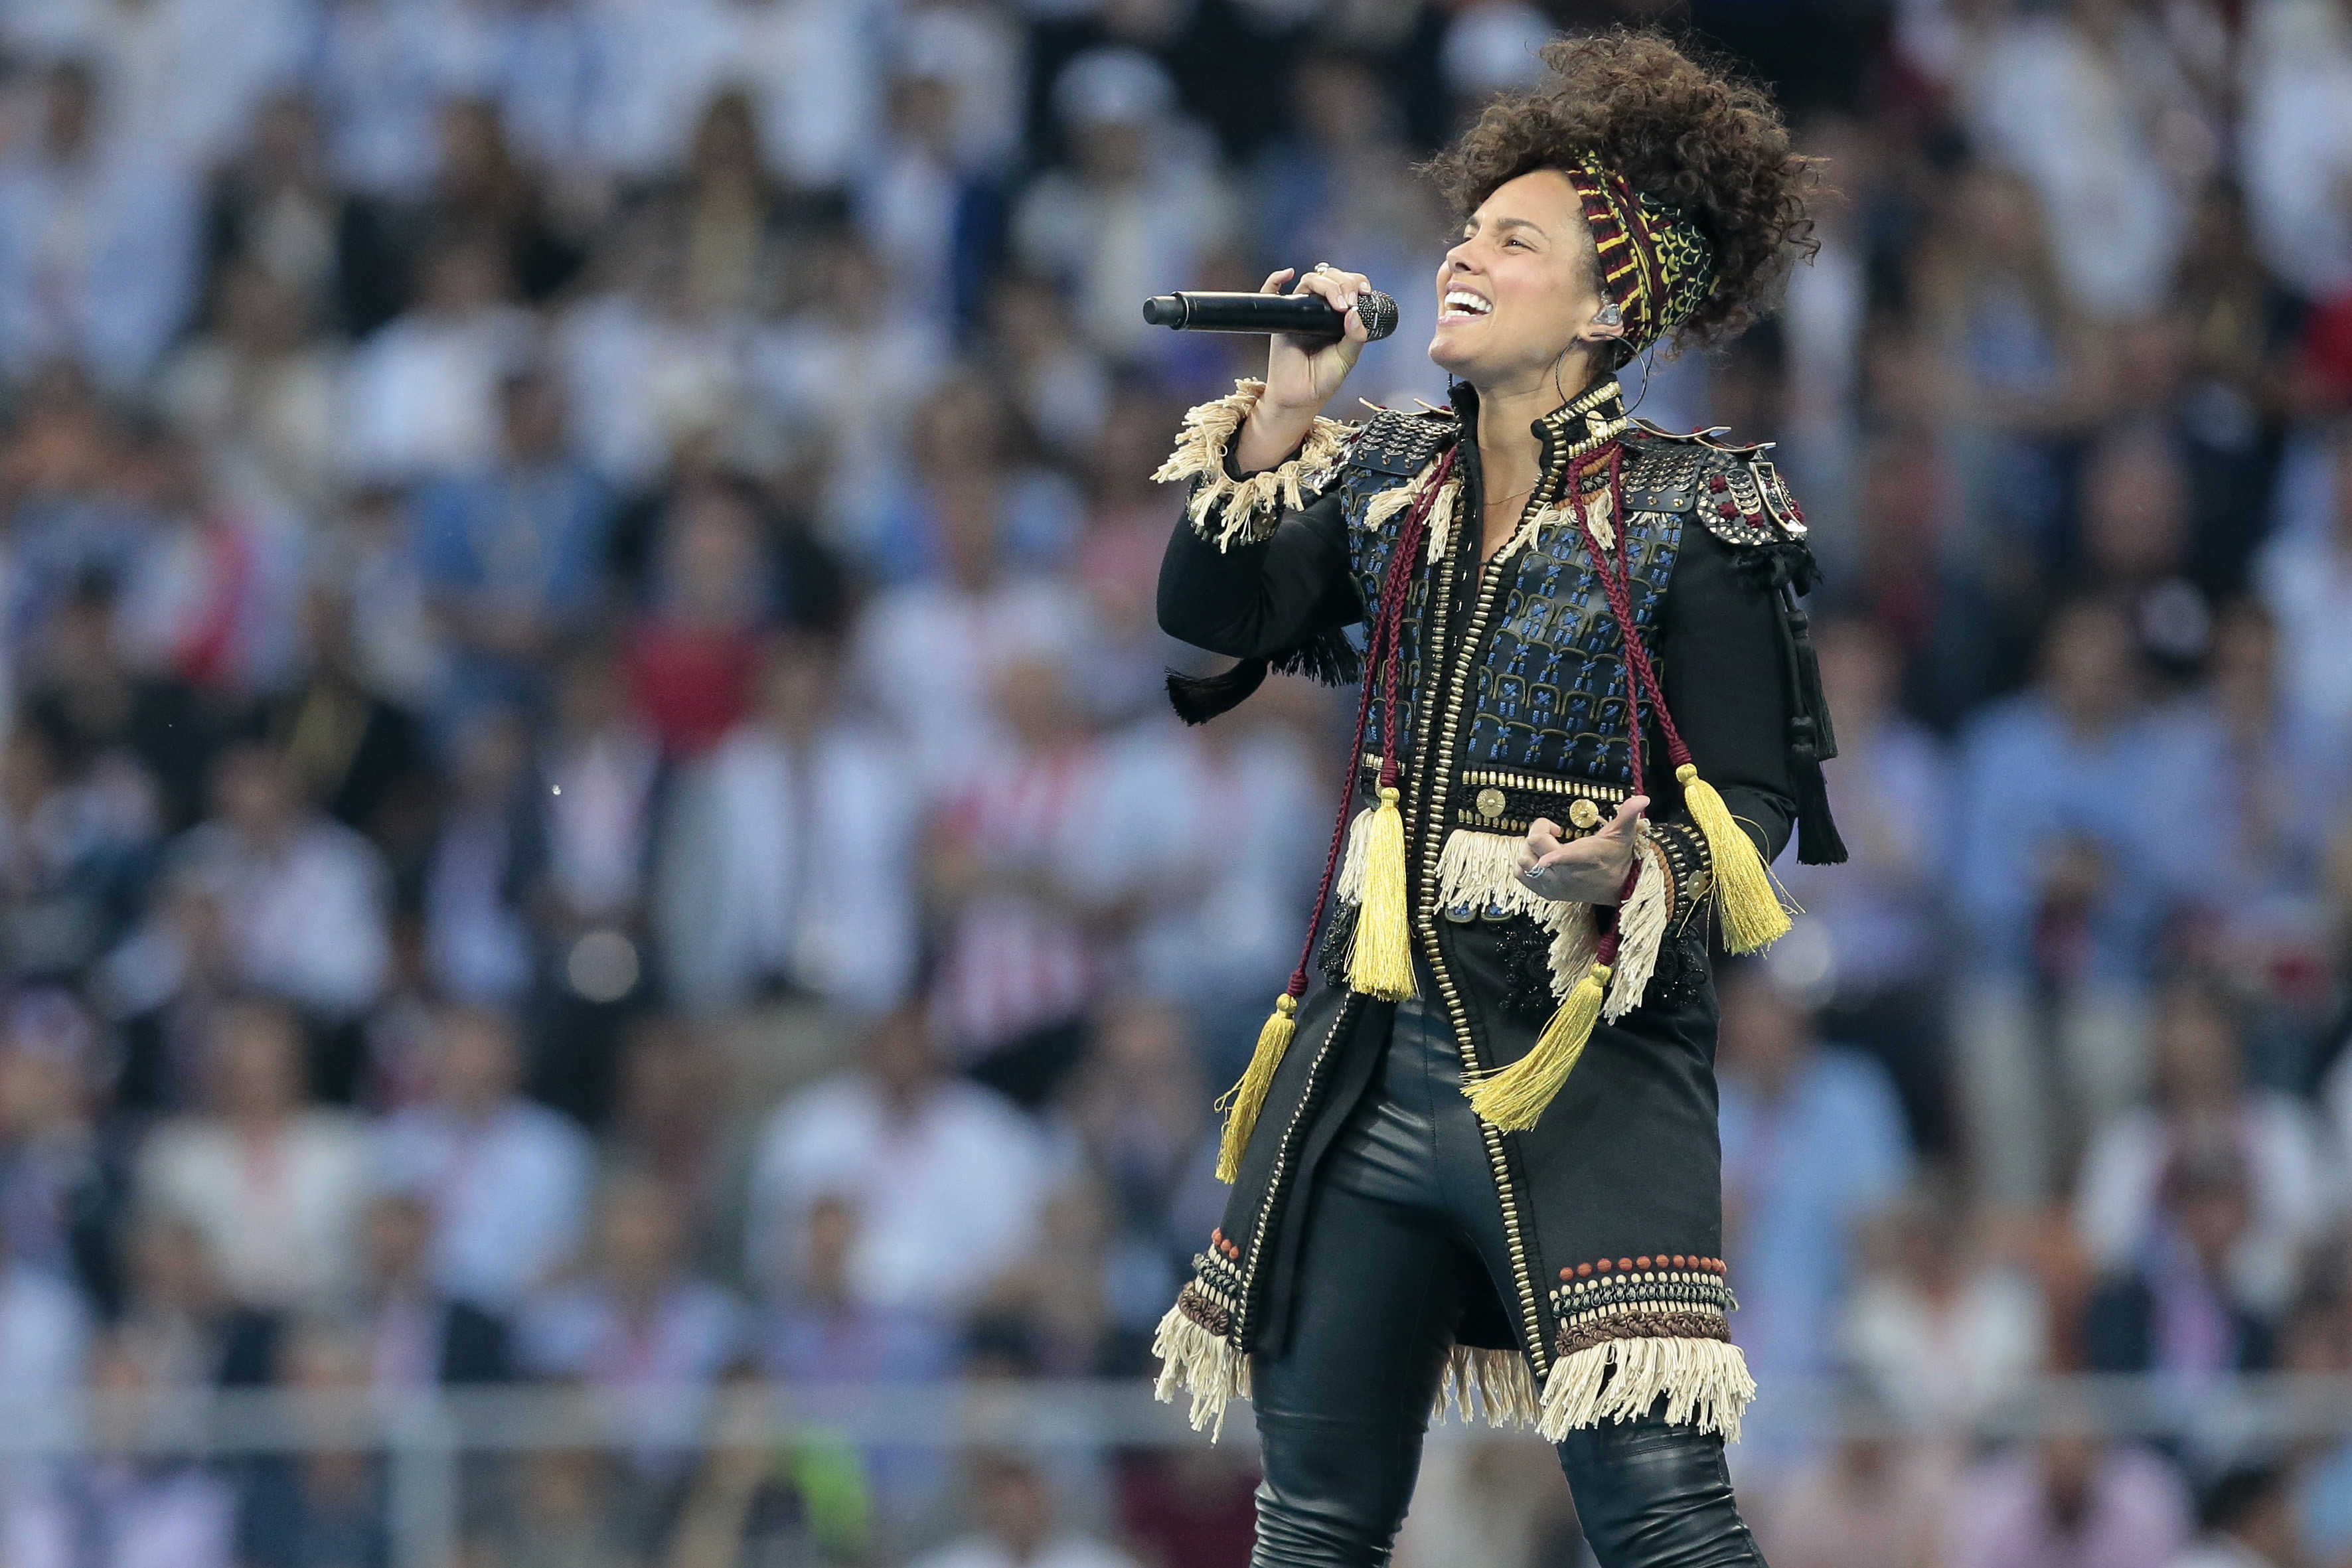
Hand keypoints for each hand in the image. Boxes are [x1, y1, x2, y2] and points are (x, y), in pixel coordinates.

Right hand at [1234, 264, 1373, 472]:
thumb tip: (1354, 312)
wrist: (1300, 398)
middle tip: (1350, 302)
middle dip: (1343, 283)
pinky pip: (1272, 293)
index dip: (1355, 281)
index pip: (1346, 286)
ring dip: (1326, 285)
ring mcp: (1299, 313)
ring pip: (1309, 281)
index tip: (1364, 292)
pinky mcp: (1281, 320)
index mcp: (1337, 316)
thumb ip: (1355, 337)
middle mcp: (1318, 310)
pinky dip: (1275, 279)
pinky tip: (1287, 274)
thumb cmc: (1322, 380)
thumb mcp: (1347, 358)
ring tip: (1339, 304)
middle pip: (1329, 278)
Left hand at [1516, 796, 1648, 905]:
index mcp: (1585, 858)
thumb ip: (1628, 814)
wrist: (1617, 889)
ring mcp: (1553, 886)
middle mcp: (1565, 875)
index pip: (1565, 858)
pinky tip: (1538, 856)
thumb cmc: (1617, 857)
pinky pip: (1520, 874)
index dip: (1555, 857)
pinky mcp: (1545, 892)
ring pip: (1522, 860)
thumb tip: (1643, 798)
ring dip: (1529, 847)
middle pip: (1533, 845)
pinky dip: (1523, 862)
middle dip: (1539, 830)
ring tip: (1546, 843)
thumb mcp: (1623, 834)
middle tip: (1554, 830)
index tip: (1548, 856)